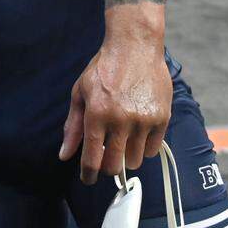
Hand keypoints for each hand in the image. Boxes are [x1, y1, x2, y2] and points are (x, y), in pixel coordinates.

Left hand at [59, 41, 171, 183]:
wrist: (134, 47)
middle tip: (103, 158)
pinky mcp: (162, 118)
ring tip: (120, 140)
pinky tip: (135, 134)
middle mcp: (122, 119)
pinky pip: (152, 149)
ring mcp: (144, 120)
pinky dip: (142, 148)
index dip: (87, 174)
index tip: (86, 179)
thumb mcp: (80, 94)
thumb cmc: (103, 69)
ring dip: (125, 157)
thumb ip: (73, 127)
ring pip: (134, 160)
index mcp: (97, 113)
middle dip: (106, 168)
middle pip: (114, 165)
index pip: (92, 157)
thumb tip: (64, 154)